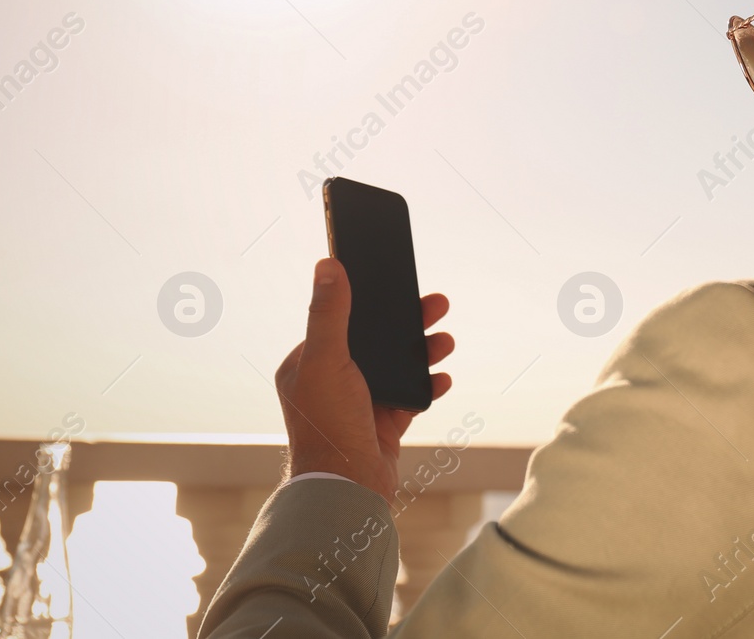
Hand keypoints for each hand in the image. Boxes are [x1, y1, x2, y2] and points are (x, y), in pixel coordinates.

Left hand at [274, 258, 454, 501]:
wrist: (348, 487)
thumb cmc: (328, 425)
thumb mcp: (326, 360)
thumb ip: (329, 313)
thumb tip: (327, 265)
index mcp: (307, 365)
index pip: (340, 321)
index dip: (369, 303)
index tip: (395, 284)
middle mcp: (331, 383)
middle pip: (375, 341)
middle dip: (407, 324)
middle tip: (436, 304)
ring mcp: (359, 404)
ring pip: (397, 367)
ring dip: (422, 352)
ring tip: (445, 340)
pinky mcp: (383, 424)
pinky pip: (411, 397)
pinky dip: (428, 386)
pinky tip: (441, 378)